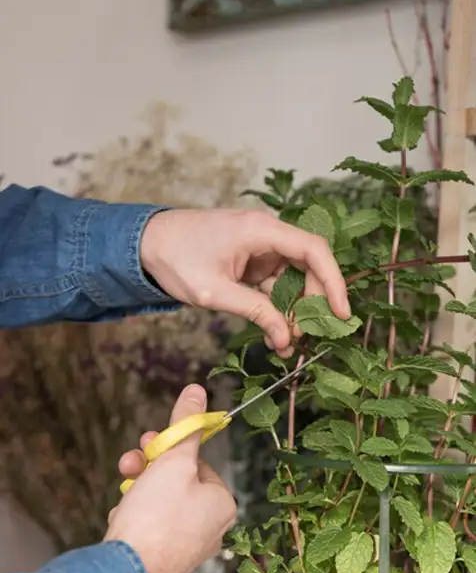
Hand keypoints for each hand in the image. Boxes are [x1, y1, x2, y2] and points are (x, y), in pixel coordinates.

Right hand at [105, 385, 235, 572]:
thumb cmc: (157, 516)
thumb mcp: (173, 460)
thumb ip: (186, 424)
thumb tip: (197, 390)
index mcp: (222, 503)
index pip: (198, 462)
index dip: (171, 450)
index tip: (150, 443)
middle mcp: (211, 528)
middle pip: (178, 482)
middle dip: (150, 467)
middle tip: (132, 460)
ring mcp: (187, 548)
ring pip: (161, 502)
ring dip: (138, 488)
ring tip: (123, 489)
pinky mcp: (163, 561)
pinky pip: (149, 526)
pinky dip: (134, 517)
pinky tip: (122, 519)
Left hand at [141, 208, 349, 353]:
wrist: (144, 244)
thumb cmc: (175, 259)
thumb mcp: (215, 292)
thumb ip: (254, 311)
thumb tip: (285, 337)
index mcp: (261, 230)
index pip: (314, 251)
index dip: (333, 281)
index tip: (341, 313)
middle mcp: (266, 234)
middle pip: (308, 265)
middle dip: (312, 302)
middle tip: (306, 335)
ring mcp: (259, 247)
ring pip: (292, 277)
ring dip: (293, 309)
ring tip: (288, 342)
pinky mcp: (250, 260)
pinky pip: (274, 283)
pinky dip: (277, 306)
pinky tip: (275, 331)